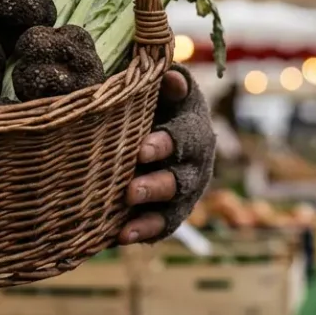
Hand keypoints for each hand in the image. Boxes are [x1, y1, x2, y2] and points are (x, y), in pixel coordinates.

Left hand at [120, 66, 214, 243]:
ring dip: (149, 217)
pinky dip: (143, 232)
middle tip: (130, 191)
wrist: (163, 130)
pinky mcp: (173, 211)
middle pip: (180, 178)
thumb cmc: (157, 102)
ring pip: (173, 207)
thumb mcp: (162, 90)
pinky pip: (162, 226)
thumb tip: (171, 76)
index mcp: (193, 129)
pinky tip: (120, 238)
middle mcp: (195, 163)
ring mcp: (186, 191)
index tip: (141, 152)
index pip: (183, 137)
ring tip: (124, 228)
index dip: (164, 145)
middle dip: (155, 186)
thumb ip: (166, 85)